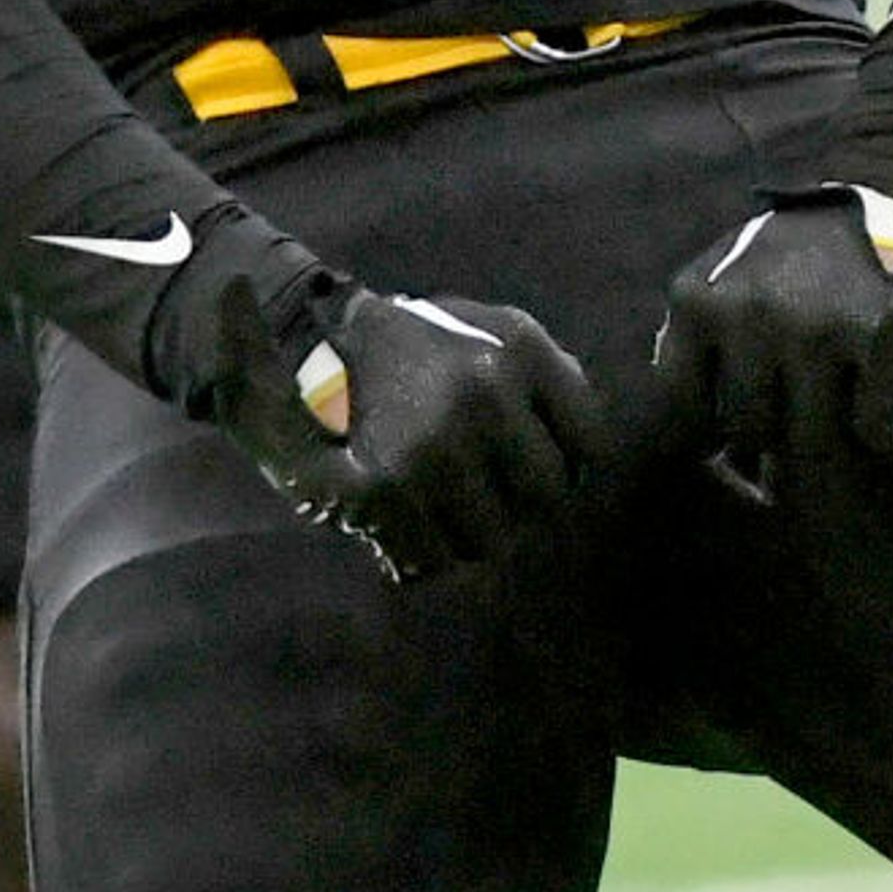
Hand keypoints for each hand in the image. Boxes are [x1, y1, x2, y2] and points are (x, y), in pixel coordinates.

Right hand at [192, 263, 613, 583]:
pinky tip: (403, 523)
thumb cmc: (413, 343)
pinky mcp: (384, 491)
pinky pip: (435, 562)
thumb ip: (551, 376)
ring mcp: (435, 448)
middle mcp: (484, 396)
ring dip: (471, 536)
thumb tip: (591, 454)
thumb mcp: (489, 329)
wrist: (301, 338)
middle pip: (547, 502)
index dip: (567, 468)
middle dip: (520, 507)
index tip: (534, 469)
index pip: (590, 447)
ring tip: (439, 507)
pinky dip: (421, 555)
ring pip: (495, 541)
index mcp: (517, 351)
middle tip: (483, 495)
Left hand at [653, 184, 892, 486]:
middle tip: (799, 411)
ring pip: (809, 441)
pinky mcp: (885, 338)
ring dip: (829, 436)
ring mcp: (818, 328)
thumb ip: (697, 342)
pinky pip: (875, 429)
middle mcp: (751, 314)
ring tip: (841, 401)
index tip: (732, 430)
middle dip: (773, 435)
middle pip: (749, 430)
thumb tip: (680, 435)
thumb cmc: (802, 257)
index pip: (682, 409)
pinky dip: (885, 426)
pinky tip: (884, 395)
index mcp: (698, 301)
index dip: (711, 430)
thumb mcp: (725, 281)